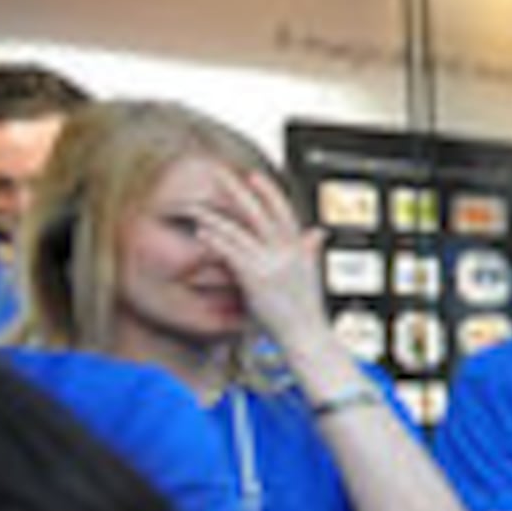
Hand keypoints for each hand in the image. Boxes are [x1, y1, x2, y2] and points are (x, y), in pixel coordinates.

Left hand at [197, 167, 332, 364]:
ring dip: (213, 216)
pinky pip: (230, 251)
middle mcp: (287, 252)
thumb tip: (318, 232)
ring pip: (237, 230)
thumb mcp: (309, 275)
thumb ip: (309, 250)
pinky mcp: (256, 277)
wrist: (307, 337)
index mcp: (300, 249)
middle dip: (237, 190)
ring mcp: (271, 263)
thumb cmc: (304, 312)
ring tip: (194, 207)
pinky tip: (201, 233)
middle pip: (259, 212)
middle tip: (218, 173)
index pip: (284, 212)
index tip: (252, 176)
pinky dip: (215, 239)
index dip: (268, 192)